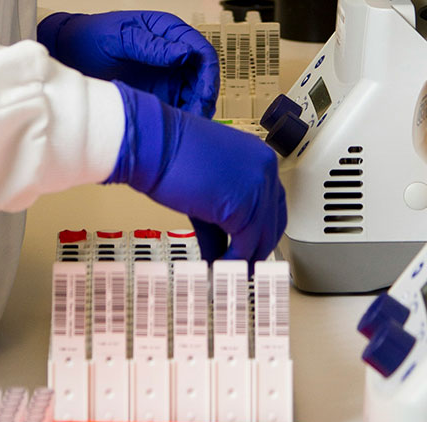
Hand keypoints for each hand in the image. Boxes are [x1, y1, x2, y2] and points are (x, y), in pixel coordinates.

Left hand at [38, 11, 218, 117]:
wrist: (70, 54)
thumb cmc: (92, 37)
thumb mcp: (121, 37)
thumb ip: (152, 45)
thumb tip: (182, 53)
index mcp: (166, 32)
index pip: (200, 51)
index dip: (208, 73)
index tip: (205, 92)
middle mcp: (170, 54)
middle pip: (201, 76)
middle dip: (204, 95)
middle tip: (199, 113)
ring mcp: (165, 74)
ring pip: (193, 93)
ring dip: (196, 108)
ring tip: (190, 123)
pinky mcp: (157, 93)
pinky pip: (177, 106)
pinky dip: (182, 116)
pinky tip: (179, 125)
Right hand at [106, 82, 286, 267]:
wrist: (153, 145)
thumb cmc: (169, 157)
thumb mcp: (204, 189)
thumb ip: (218, 223)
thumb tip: (221, 254)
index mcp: (258, 158)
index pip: (273, 203)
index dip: (261, 231)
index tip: (250, 247)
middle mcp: (265, 169)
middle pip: (273, 222)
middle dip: (256, 249)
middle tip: (242, 267)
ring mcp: (257, 186)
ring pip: (261, 236)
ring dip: (243, 259)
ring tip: (227, 272)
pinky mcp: (242, 204)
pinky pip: (245, 243)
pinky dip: (233, 260)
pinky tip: (218, 266)